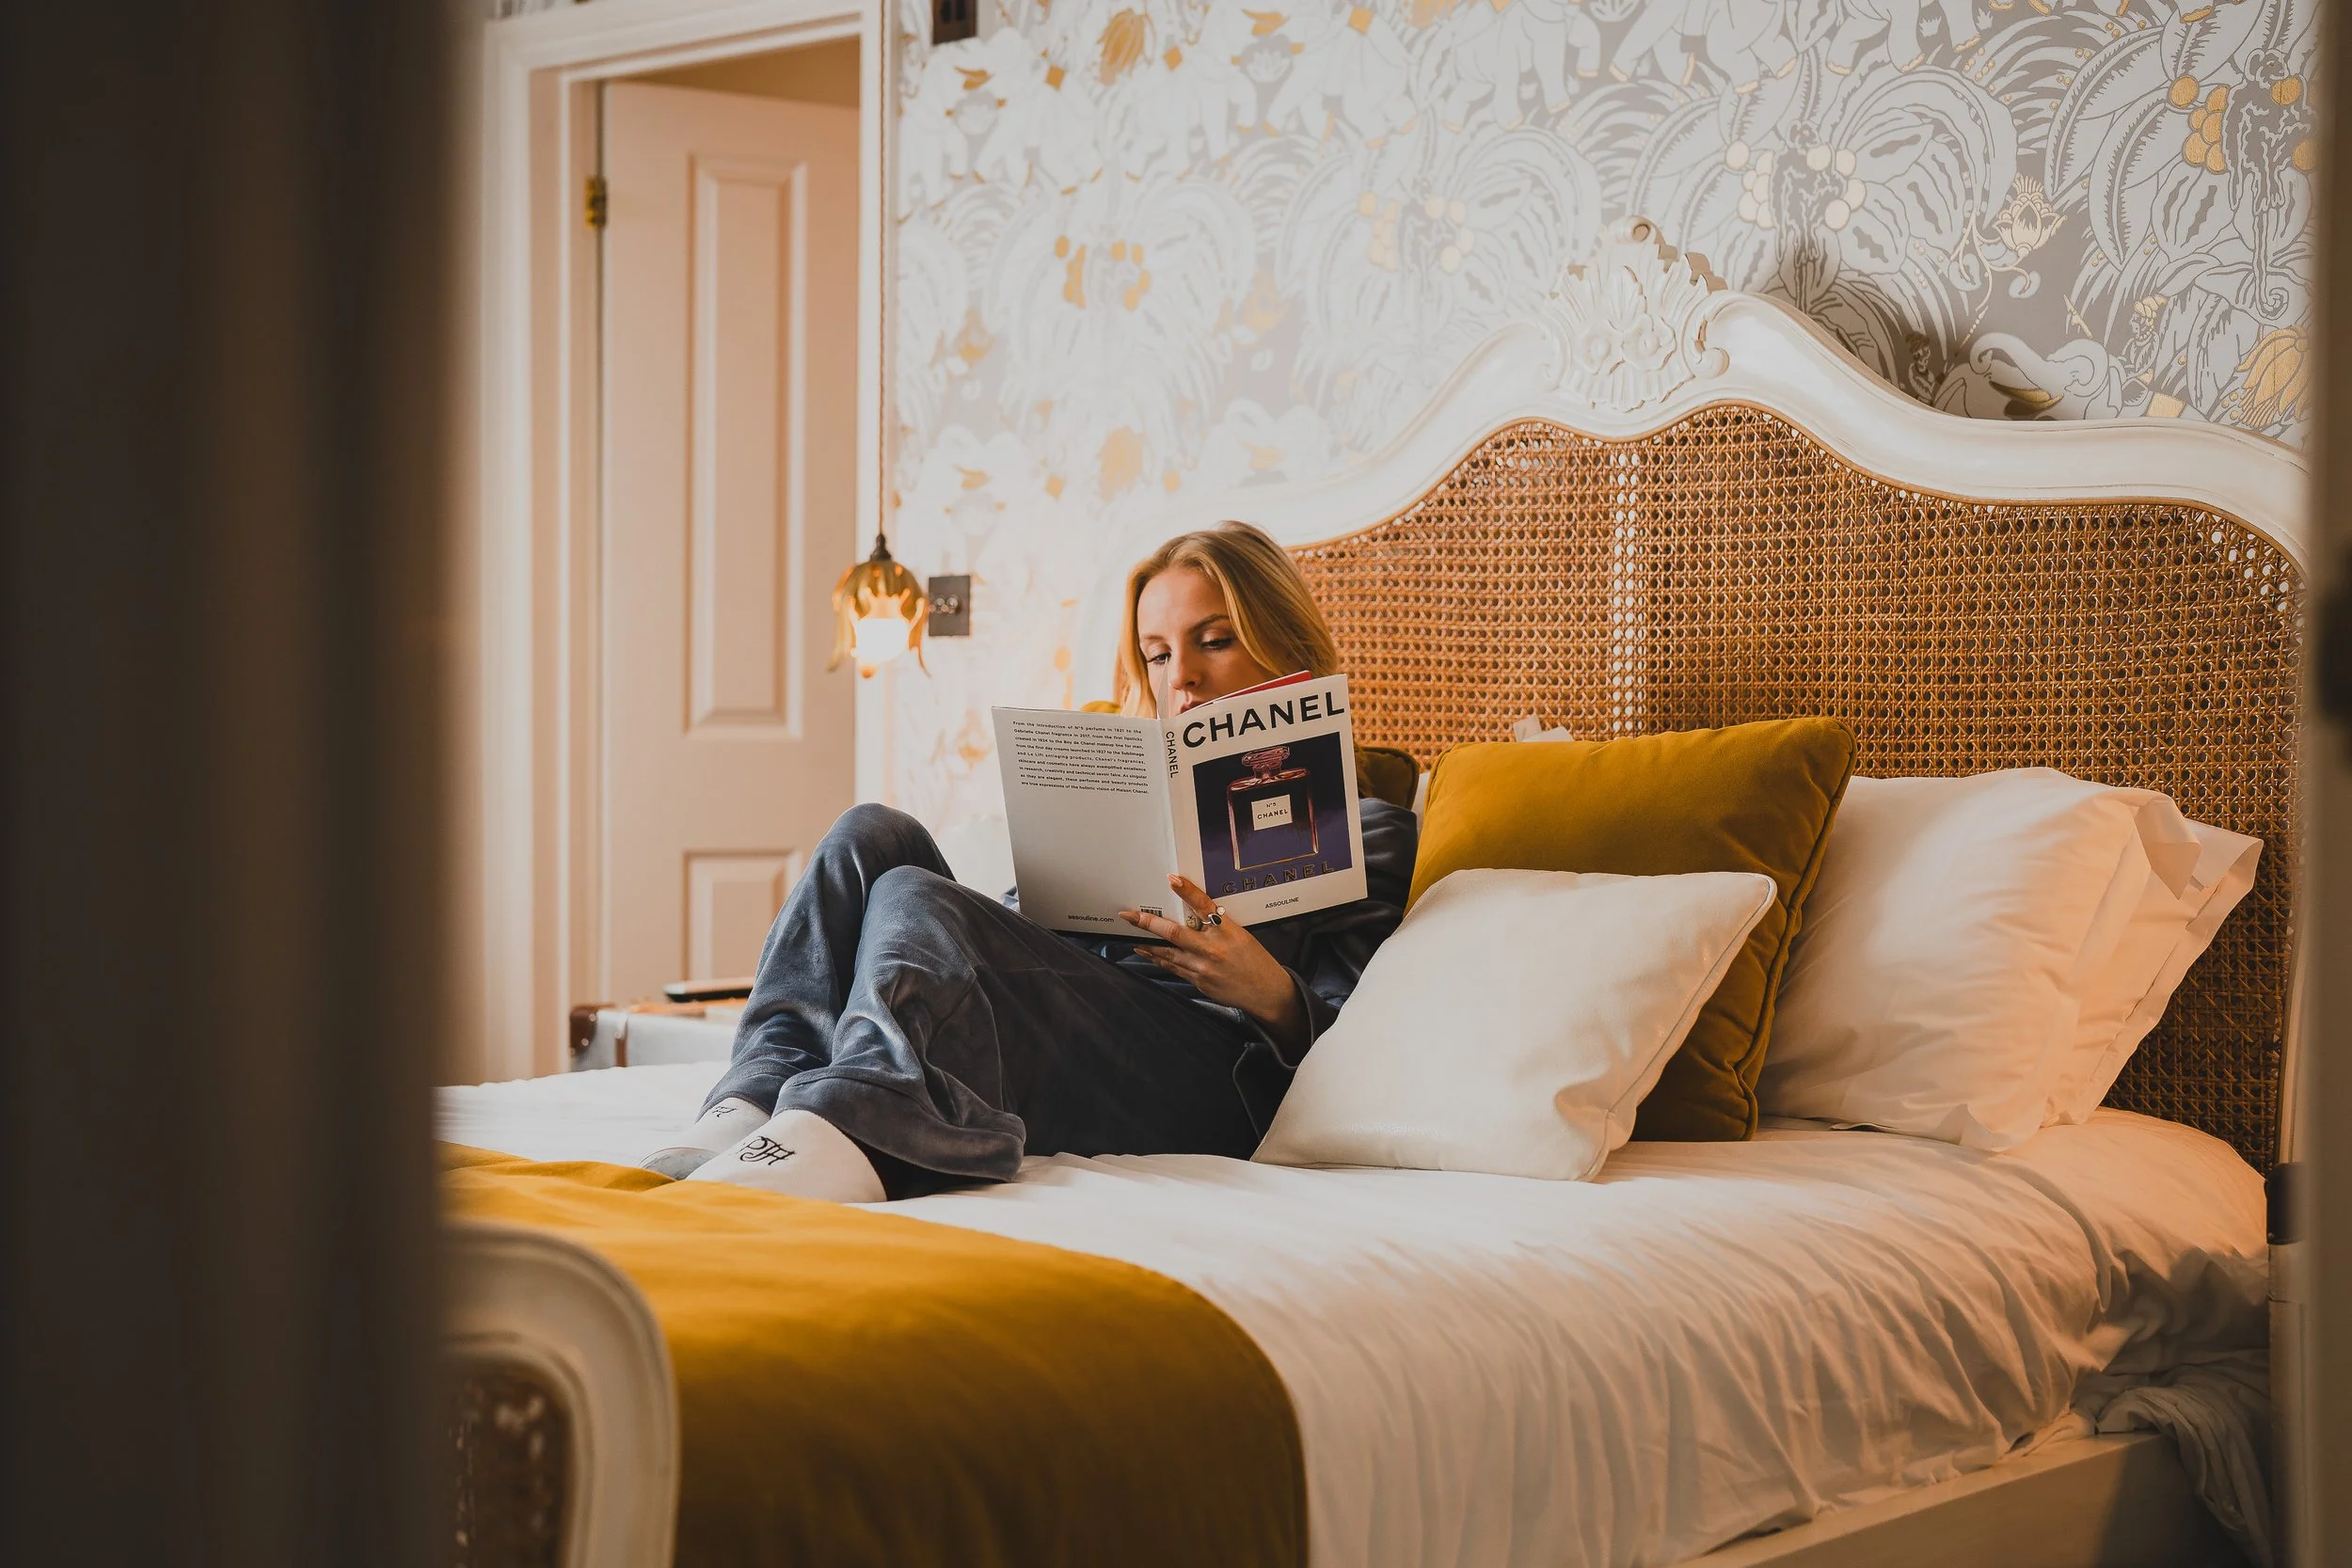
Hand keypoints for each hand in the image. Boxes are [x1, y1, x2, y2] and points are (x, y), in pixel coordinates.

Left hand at [1120, 876, 1307, 1053]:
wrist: (1265, 991)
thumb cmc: (1254, 959)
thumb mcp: (1241, 935)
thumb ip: (1217, 926)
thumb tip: (1192, 915)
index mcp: (1228, 931)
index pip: (1205, 906)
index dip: (1187, 891)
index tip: (1172, 879)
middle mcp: (1213, 948)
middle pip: (1175, 932)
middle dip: (1149, 923)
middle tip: (1130, 915)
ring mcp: (1203, 967)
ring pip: (1168, 953)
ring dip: (1147, 943)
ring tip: (1131, 934)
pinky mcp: (1199, 981)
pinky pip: (1174, 968)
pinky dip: (1159, 959)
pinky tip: (1148, 952)